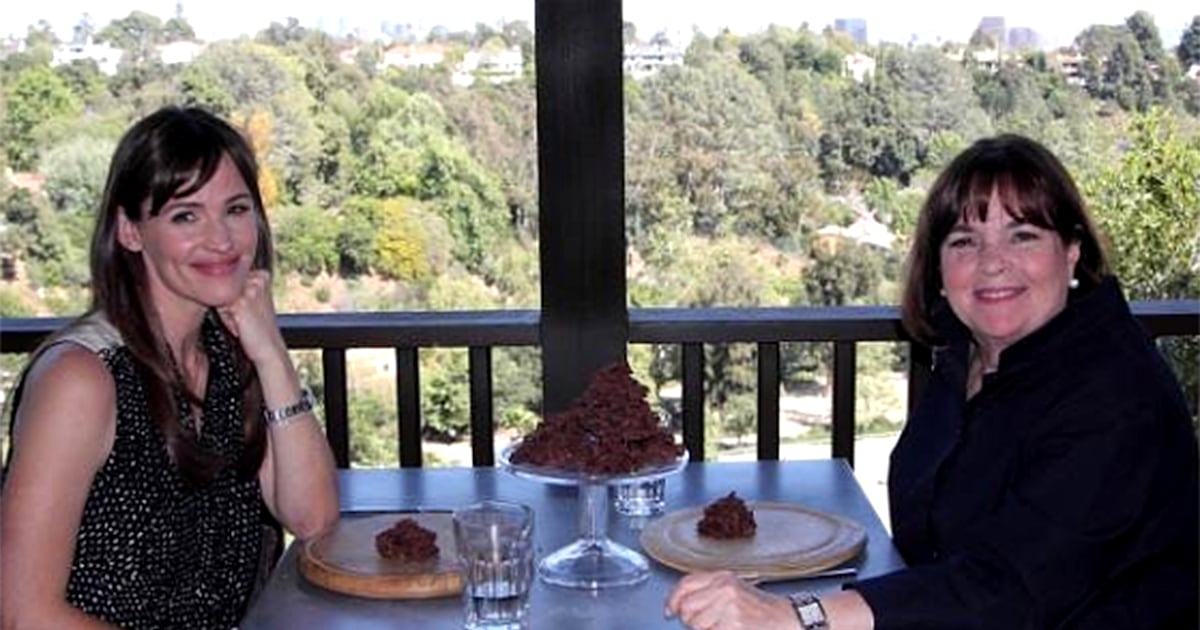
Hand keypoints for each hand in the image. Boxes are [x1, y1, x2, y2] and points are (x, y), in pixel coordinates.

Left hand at [216, 270, 287, 366]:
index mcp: (263, 275)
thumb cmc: (261, 329)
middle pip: (225, 287)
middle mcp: (258, 279)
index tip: (248, 310)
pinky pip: (220, 308)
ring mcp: (250, 289)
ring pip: (221, 297)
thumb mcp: (255, 302)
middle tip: (246, 318)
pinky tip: (240, 326)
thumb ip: (240, 288)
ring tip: (243, 322)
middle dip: (230, 305)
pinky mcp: (241, 302)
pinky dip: (226, 319)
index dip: (235, 298)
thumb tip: (215, 282)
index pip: (232, 280)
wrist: (269, 348)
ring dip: (228, 313)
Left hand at [665, 571, 797, 629]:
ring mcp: (729, 607)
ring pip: (695, 623)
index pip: (685, 584)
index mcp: (723, 577)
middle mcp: (725, 588)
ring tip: (721, 626)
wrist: (788, 618)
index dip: (673, 600)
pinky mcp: (734, 625)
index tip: (669, 610)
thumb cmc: (761, 608)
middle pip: (686, 607)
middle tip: (707, 623)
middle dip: (690, 620)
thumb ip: (707, 591)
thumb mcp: (734, 589)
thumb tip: (676, 605)